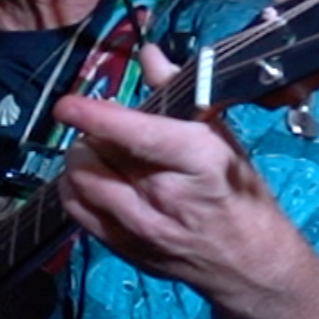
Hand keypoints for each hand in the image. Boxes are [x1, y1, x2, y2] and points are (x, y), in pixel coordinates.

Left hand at [52, 45, 305, 301]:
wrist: (249, 264)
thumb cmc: (238, 193)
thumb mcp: (221, 138)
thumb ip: (179, 92)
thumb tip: (150, 54)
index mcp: (199, 160)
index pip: (136, 134)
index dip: (95, 116)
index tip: (69, 105)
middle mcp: (166, 195)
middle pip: (98, 153)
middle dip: (92, 134)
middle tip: (106, 130)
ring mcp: (141, 226)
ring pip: (80, 181)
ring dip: (80, 160)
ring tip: (98, 154)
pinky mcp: (123, 248)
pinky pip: (76, 209)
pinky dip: (75, 188)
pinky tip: (94, 180)